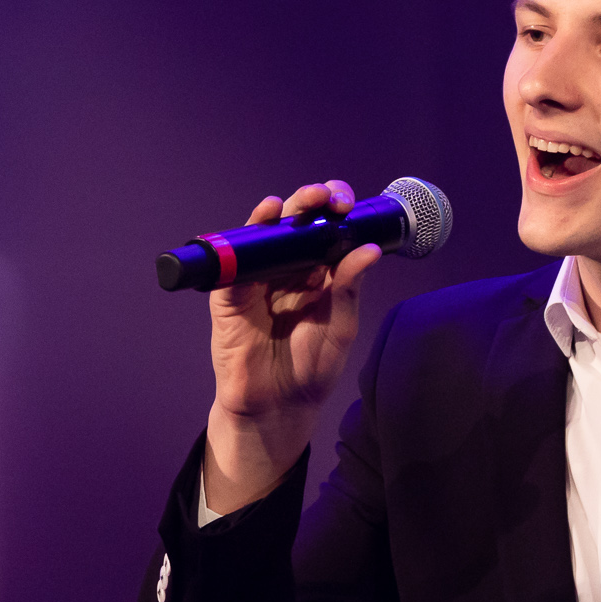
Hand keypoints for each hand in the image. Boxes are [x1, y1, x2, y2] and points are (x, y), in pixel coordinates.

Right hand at [203, 180, 382, 512]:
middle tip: (330, 196)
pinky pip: (237, 257)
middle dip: (313, 201)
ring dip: (285, 210)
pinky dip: (250, 233)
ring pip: (267, 233)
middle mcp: (287, 270)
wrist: (278, 405)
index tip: (349, 204)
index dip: (335, 211)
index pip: (325, 231)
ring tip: (305, 200)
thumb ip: (350, 289)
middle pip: (296, 223)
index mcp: (317, 274)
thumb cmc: (311, 368)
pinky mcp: (231, 293)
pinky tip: (266, 216)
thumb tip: (369, 250)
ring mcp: (257, 278)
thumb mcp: (340, 328)